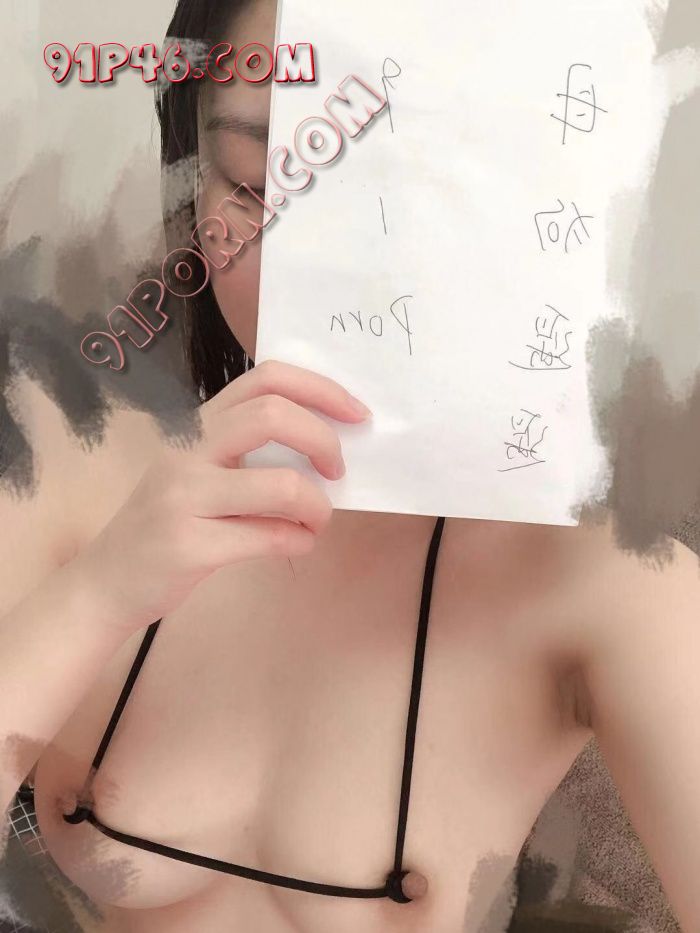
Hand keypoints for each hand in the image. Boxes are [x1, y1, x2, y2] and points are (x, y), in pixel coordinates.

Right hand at [76, 360, 370, 632]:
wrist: (107, 582)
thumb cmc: (166, 524)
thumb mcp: (199, 473)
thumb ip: (248, 454)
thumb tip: (326, 452)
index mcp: (197, 426)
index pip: (265, 379)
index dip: (321, 389)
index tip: (356, 414)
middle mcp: (187, 451)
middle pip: (273, 415)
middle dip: (325, 440)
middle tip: (339, 471)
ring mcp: (184, 497)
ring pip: (281, 485)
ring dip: (318, 506)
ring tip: (318, 521)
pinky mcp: (190, 545)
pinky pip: (270, 537)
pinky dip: (300, 541)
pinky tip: (298, 544)